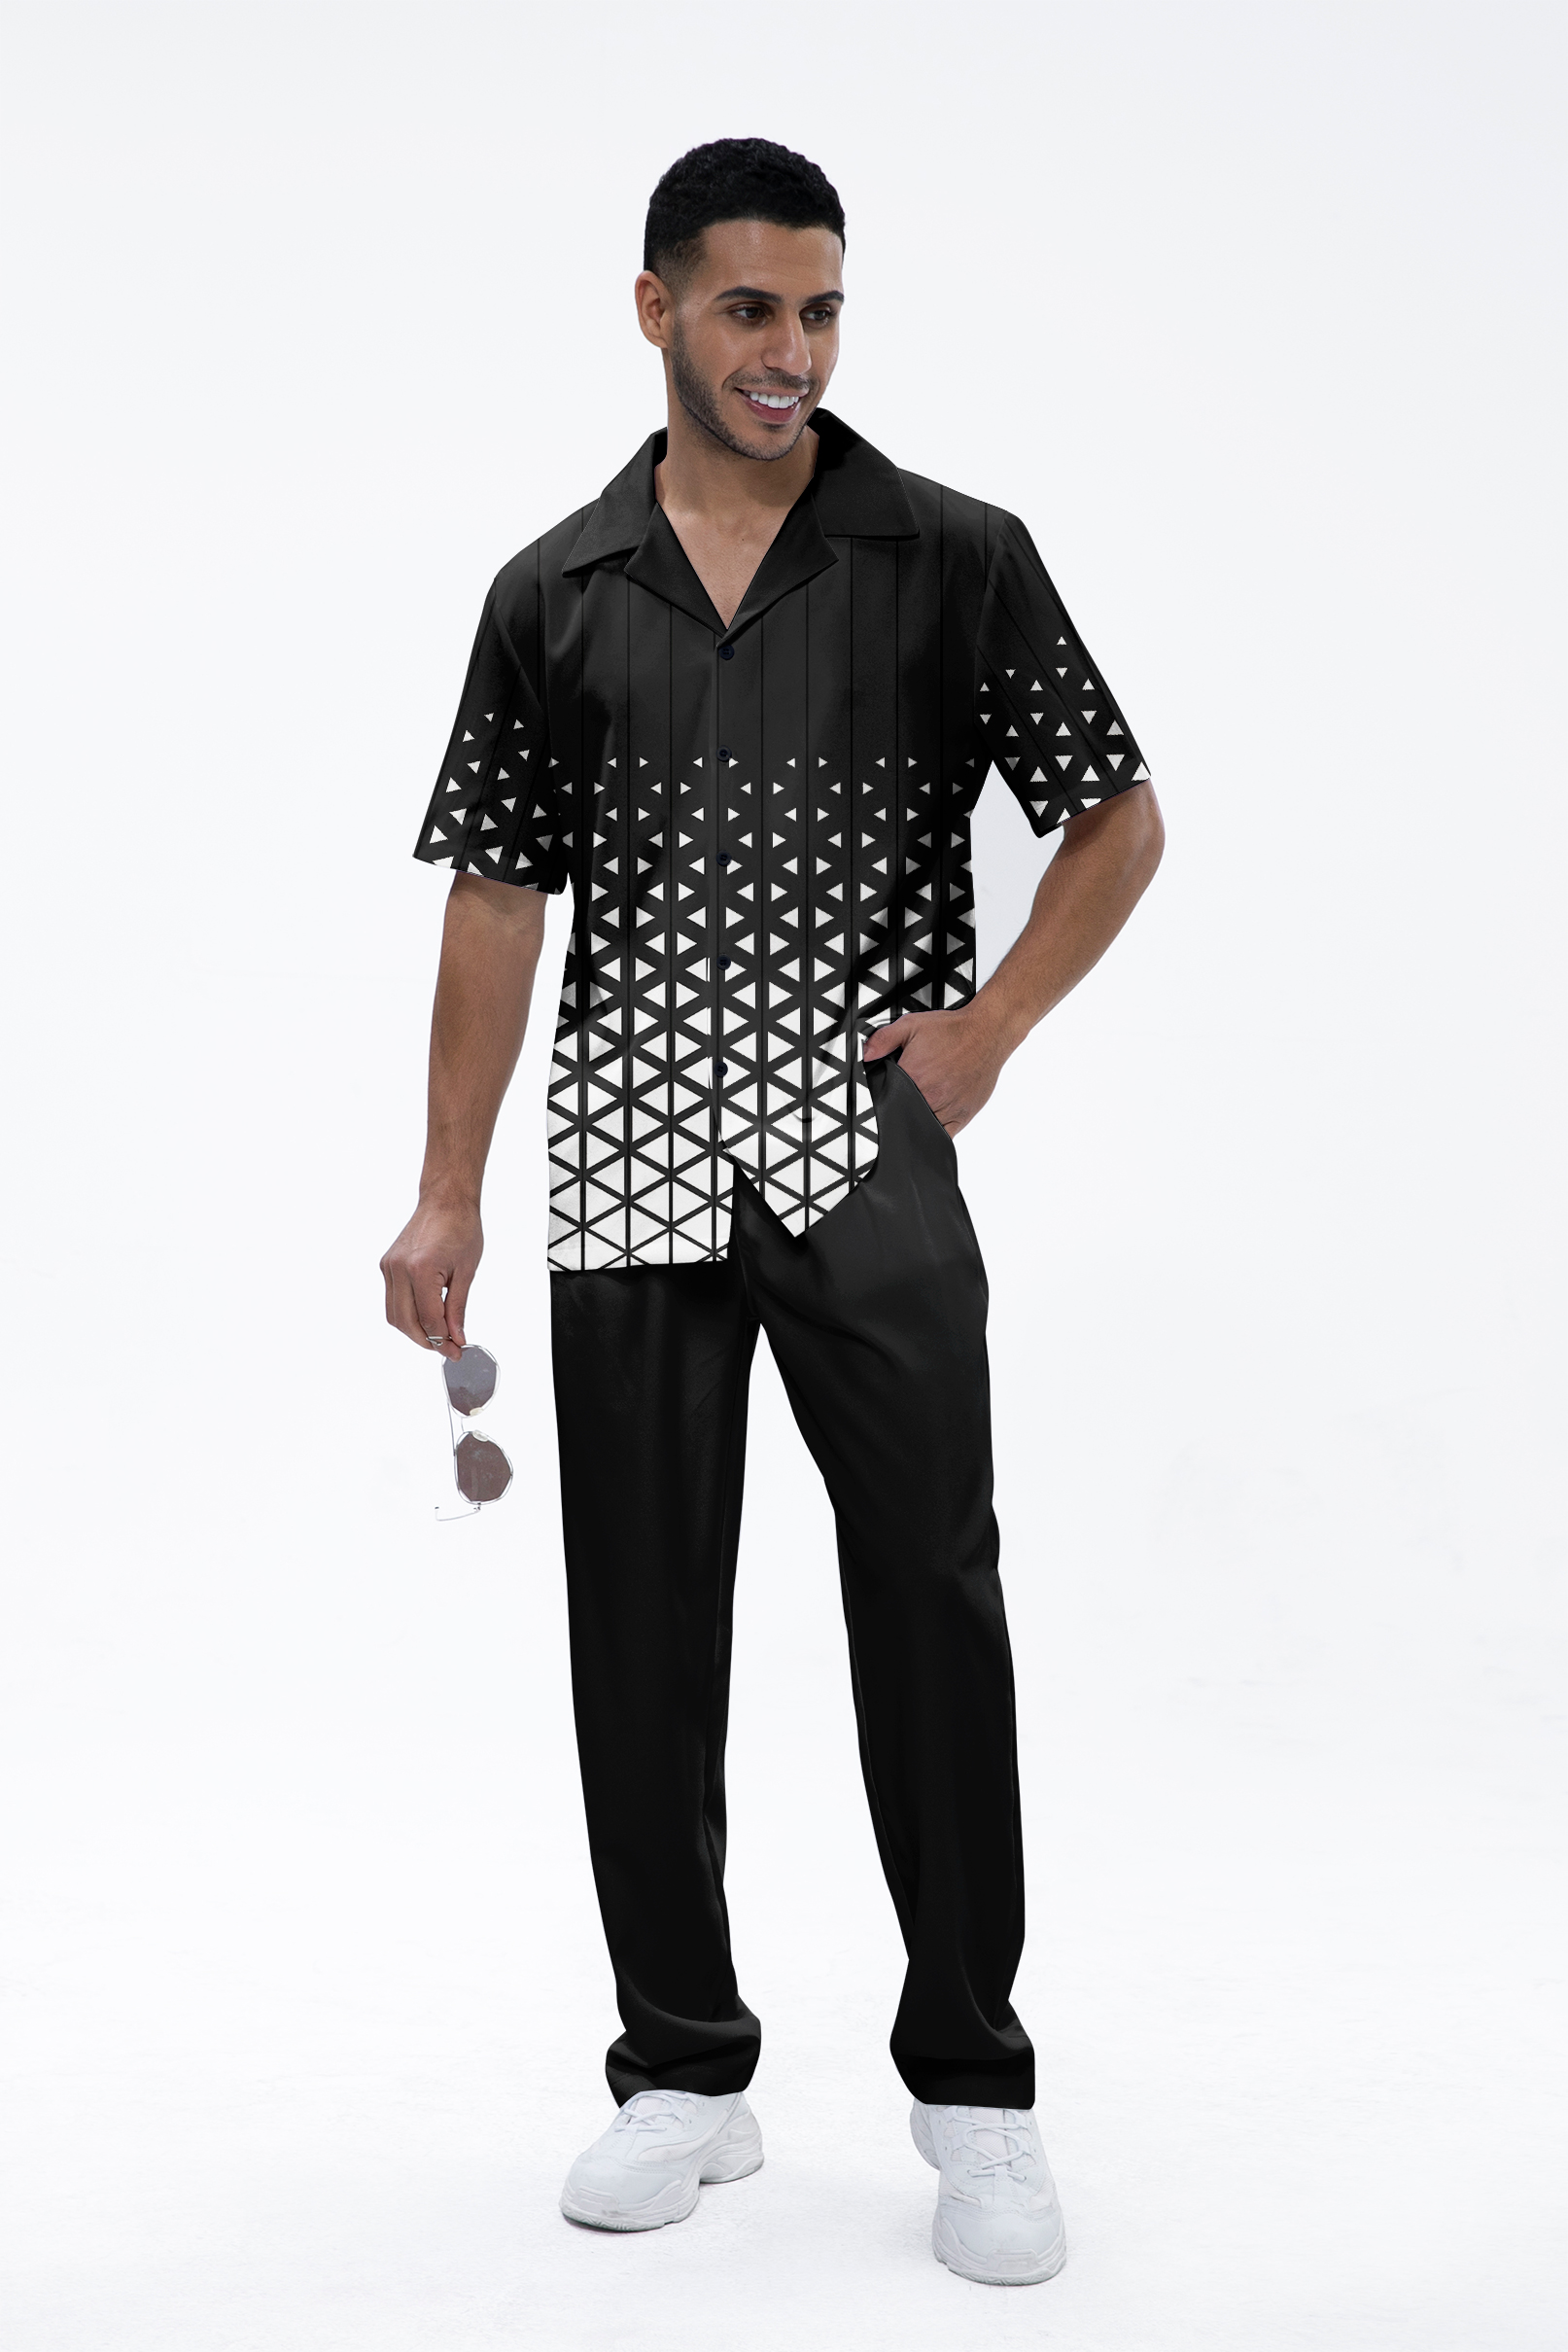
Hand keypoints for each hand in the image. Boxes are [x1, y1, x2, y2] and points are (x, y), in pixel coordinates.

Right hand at [379, 1191, 482, 1361]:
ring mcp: (389, 1266)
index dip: (443, 1341)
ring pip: (394, 1315)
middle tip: (447, 1348)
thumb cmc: (460, 1228)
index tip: (456, 1350)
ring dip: (414, 1331)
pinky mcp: (386, 1265)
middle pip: (406, 1322)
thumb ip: (458, 1308)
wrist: (445, 1201)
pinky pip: (392, 1300)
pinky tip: (425, 1316)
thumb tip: (456, 1337)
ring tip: (437, 1336)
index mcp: (421, 1268)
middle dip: (426, 1341)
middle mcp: (399, 1268)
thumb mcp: (466, 1272)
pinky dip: (407, 1314)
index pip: (429, 1319)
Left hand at [861, 1000, 1013, 1134]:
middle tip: (906, 1097)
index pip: (888, 1100)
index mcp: (913, 1077)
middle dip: (901, 1109)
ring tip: (919, 1107)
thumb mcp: (911, 1025)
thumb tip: (866, 1054)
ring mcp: (948, 1108)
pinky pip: (944, 1136)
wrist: (987, 1033)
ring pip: (923, 1128)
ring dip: (917, 1122)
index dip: (885, 1099)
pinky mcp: (963, 1115)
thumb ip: (884, 1039)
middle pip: (905, 1116)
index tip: (888, 1095)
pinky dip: (936, 1133)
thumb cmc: (953, 1030)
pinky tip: (932, 1123)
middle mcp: (930, 1096)